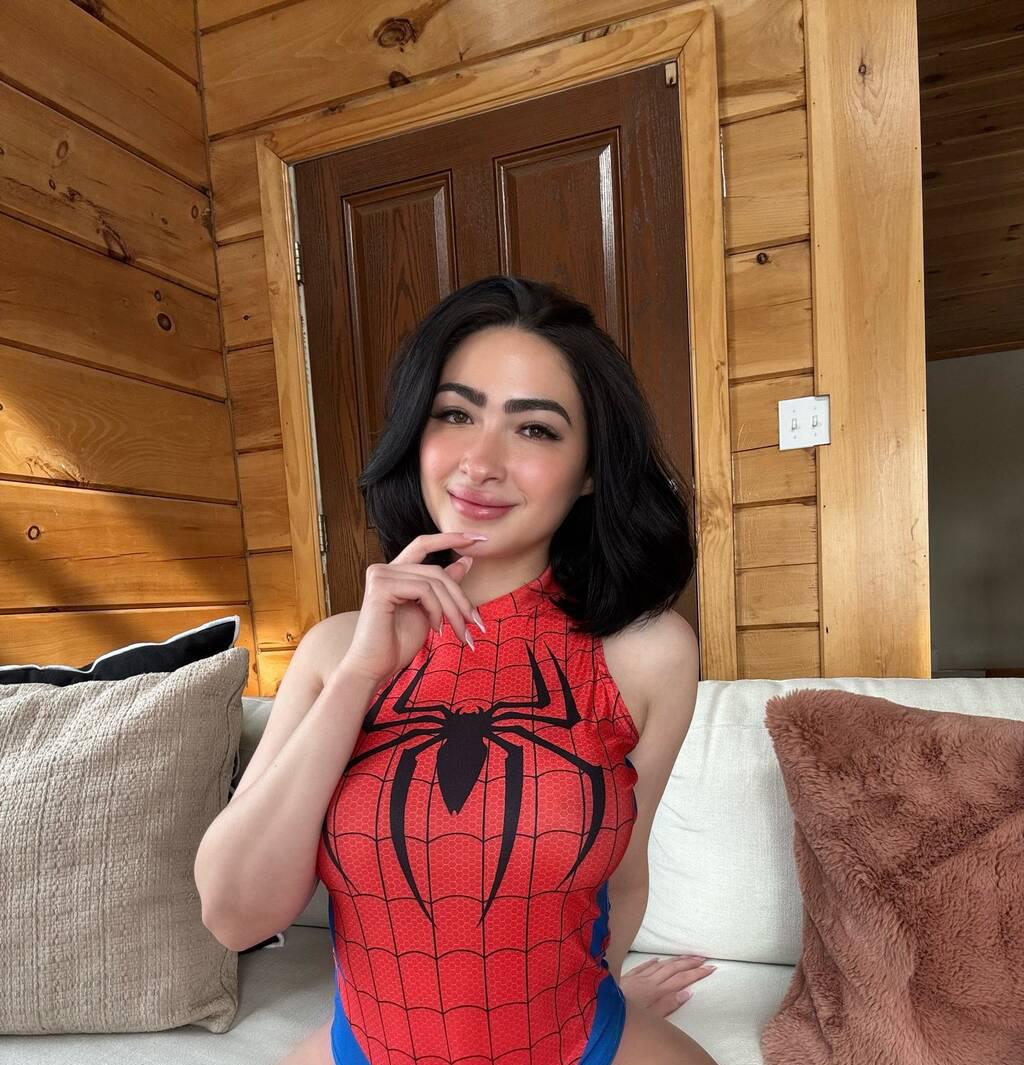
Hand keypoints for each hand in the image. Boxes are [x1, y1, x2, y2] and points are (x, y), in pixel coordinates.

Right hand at [337, 531, 486, 685]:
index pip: (424, 544)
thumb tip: (467, 560)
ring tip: (461, 633)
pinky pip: (424, 591)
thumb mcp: (430, 611)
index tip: (480, 538)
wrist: (375, 668)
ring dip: (454, 610)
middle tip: (477, 622)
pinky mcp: (381, 586)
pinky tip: (436, 630)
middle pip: (437, 570)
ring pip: (434, 581)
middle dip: (460, 597)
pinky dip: (437, 611)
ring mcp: (380, 575)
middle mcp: (385, 568)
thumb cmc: (398, 643)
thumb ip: (443, 586)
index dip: (451, 537)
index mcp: (395, 572)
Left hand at [619, 955, 716, 1016]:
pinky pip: (643, 966)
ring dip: (675, 960)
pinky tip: (657, 959)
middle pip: (673, 969)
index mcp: (657, 991)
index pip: (682, 979)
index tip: (711, 968)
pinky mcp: (628, 977)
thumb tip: (688, 992)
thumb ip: (669, 1004)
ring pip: (661, 965)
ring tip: (687, 956)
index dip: (697, 973)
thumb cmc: (626, 1016)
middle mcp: (650, 981)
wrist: (601, 1006)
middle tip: (704, 958)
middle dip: (690, 963)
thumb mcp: (651, 1016)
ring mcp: (638, 977)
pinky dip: (652, 962)